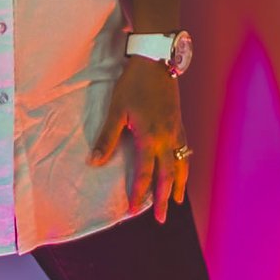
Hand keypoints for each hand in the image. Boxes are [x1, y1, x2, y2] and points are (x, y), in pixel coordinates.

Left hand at [89, 57, 188, 222]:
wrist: (156, 60)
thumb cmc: (134, 84)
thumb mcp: (117, 110)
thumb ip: (107, 138)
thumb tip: (95, 161)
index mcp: (150, 138)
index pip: (145, 173)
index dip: (138, 193)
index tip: (133, 210)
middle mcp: (167, 138)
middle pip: (168, 176)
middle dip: (164, 198)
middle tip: (161, 218)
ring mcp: (176, 130)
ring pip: (181, 164)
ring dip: (178, 185)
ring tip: (177, 200)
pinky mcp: (179, 122)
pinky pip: (184, 150)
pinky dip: (184, 165)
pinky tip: (182, 168)